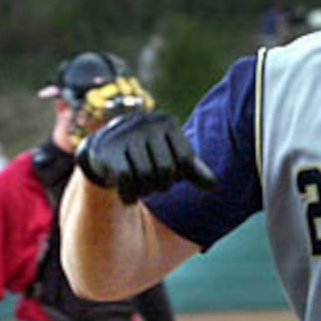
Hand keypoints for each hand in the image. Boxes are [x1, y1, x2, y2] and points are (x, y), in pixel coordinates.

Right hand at [75, 111, 217, 204]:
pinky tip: (129, 197)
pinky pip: (126, 180)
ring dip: (144, 192)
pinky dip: (129, 195)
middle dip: (161, 185)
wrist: (105, 150)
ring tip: (140, 188)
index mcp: (167, 123)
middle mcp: (146, 124)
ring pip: (146, 177)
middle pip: (165, 170)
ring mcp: (125, 135)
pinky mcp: (108, 151)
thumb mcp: (173, 158)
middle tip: (152, 184)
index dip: (178, 176)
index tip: (170, 174)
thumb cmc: (147, 154)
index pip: (185, 160)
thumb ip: (194, 170)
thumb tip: (215, 185)